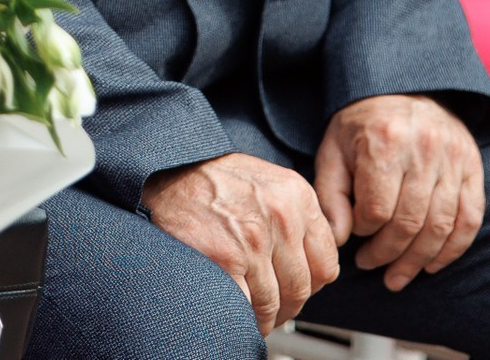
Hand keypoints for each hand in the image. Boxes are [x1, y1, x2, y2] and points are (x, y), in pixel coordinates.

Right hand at [143, 151, 340, 330]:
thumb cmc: (210, 178)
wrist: (163, 171)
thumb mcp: (265, 181)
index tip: (295, 291)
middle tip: (273, 312)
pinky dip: (243, 318)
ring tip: (253, 316)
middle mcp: (281, 216)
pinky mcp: (225, 258)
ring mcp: (253, 240)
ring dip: (265, 318)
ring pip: (274, 303)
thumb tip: (309, 257)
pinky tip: (237, 312)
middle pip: (301, 289)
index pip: (326, 265)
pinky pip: (247, 306)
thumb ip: (292, 214)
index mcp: (296, 195)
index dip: (310, 286)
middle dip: (286, 308)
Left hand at [314, 94, 484, 290]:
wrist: (403, 87)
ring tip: (397, 277)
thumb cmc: (362, 125)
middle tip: (371, 266)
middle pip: (409, 223)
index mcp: (385, 142)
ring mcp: (453, 158)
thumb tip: (338, 239)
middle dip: (388, 255)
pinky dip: (453, 249)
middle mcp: (423, 149)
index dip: (363, 231)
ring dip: (418, 261)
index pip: (376, 210)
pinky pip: (470, 219)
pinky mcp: (473, 167)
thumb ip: (331, 194)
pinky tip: (432, 265)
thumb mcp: (334, 150)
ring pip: (440, 227)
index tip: (354, 233)